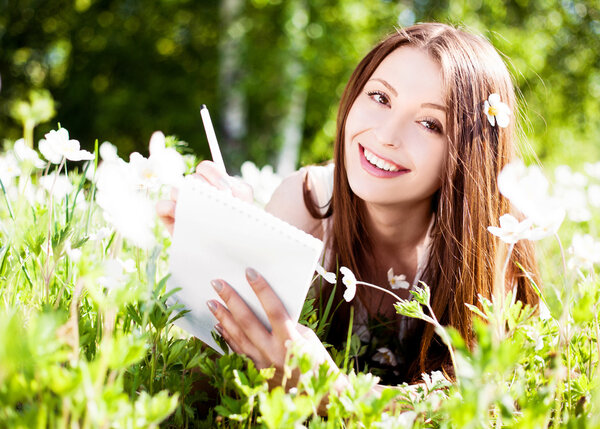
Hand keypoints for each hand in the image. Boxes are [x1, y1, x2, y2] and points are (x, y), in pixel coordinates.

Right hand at [155, 160, 253, 234]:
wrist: (229, 250)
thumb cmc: (237, 225)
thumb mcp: (245, 205)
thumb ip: (241, 191)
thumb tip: (227, 190)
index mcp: (211, 182)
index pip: (206, 168)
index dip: (215, 176)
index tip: (226, 192)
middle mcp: (194, 190)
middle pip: (192, 178)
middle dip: (205, 189)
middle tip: (216, 205)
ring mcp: (181, 202)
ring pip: (176, 189)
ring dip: (188, 199)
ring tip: (202, 214)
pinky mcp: (170, 217)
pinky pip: (162, 206)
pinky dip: (169, 208)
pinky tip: (181, 217)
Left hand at [207, 267, 337, 387]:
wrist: (320, 395)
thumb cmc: (316, 358)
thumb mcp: (307, 336)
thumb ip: (287, 323)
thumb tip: (265, 307)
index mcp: (291, 340)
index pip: (274, 309)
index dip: (262, 290)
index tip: (250, 273)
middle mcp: (273, 352)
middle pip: (247, 322)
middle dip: (231, 300)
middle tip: (217, 284)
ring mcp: (262, 364)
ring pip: (237, 337)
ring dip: (223, 317)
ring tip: (211, 302)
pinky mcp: (255, 372)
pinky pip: (237, 351)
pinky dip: (227, 336)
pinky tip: (218, 324)